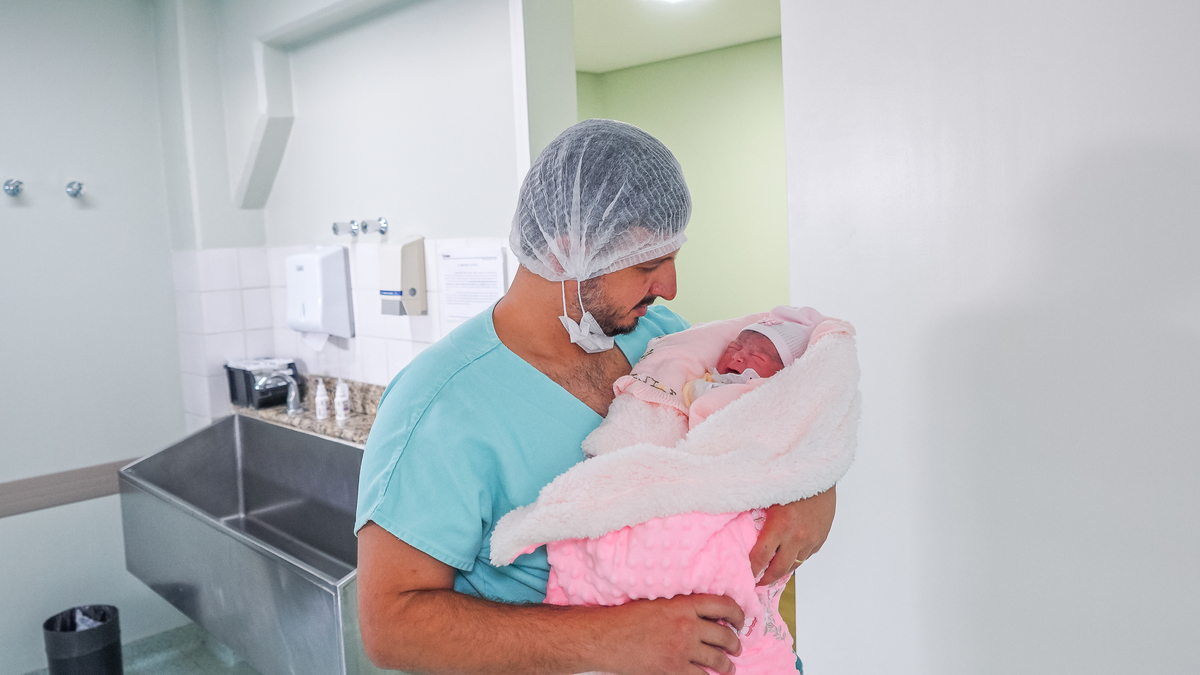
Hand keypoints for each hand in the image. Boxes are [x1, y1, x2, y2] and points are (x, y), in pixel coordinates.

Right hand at [597, 594, 744, 674]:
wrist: (606, 638)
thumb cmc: (626, 619)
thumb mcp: (657, 602)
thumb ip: (681, 607)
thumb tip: (705, 616)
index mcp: (683, 604)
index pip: (723, 604)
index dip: (738, 613)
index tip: (739, 620)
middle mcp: (687, 626)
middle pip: (725, 634)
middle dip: (735, 642)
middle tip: (737, 646)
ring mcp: (682, 650)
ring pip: (718, 658)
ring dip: (727, 664)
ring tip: (729, 666)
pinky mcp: (674, 669)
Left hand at [749, 486, 836, 585]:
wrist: (820, 473)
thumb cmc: (790, 481)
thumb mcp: (768, 497)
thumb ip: (757, 517)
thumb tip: (742, 531)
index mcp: (779, 527)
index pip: (761, 557)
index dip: (752, 570)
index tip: (746, 576)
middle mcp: (797, 537)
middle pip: (779, 568)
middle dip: (767, 578)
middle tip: (758, 583)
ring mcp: (811, 539)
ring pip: (795, 564)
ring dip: (783, 568)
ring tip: (773, 571)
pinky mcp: (822, 538)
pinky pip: (808, 554)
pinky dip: (798, 556)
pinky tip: (791, 554)